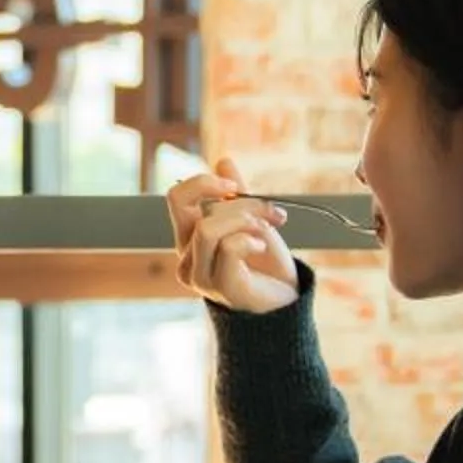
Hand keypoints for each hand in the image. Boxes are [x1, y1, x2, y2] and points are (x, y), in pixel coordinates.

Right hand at [167, 158, 303, 315]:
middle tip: (269, 212)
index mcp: (189, 239)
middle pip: (194, 209)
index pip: (176, 198)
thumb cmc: (266, 263)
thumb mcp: (252, 220)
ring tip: (267, 231)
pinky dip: (251, 240)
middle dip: (238, 202)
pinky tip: (261, 248)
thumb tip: (223, 161)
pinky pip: (229, 248)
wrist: (286, 301)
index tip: (234, 187)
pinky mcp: (222, 288)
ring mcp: (202, 276)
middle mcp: (188, 258)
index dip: (203, 182)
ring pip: (208, 228)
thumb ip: (236, 195)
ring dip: (246, 221)